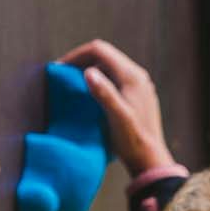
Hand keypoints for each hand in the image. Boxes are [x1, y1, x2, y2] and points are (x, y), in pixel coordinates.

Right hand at [63, 39, 178, 179]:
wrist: (149, 160)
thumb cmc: (133, 141)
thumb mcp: (116, 117)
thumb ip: (104, 93)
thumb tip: (88, 72)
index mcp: (132, 76)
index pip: (99, 50)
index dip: (76, 55)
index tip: (60, 68)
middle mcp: (137, 76)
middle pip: (104, 56)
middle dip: (81, 61)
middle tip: (62, 75)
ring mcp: (138, 85)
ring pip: (108, 67)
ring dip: (89, 71)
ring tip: (72, 84)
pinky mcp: (136, 96)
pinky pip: (114, 79)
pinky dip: (98, 81)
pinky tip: (89, 95)